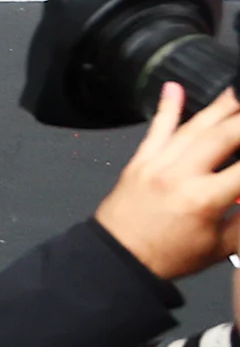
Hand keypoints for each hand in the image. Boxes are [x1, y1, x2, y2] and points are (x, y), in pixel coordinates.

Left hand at [93, 83, 239, 279]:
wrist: (119, 257)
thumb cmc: (168, 256)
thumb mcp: (221, 246)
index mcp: (204, 199)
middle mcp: (180, 175)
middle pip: (223, 136)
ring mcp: (157, 165)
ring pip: (192, 128)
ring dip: (219, 107)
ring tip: (238, 93)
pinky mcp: (140, 161)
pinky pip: (156, 130)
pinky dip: (167, 108)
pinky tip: (174, 88)